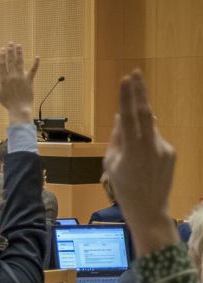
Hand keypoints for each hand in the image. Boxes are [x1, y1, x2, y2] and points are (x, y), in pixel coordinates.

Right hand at [0, 42, 37, 122]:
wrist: (19, 108)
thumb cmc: (7, 102)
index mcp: (3, 79)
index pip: (2, 64)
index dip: (2, 56)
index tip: (2, 49)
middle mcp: (12, 76)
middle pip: (11, 61)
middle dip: (10, 51)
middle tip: (10, 43)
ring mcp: (21, 77)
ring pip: (20, 62)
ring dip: (19, 53)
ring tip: (19, 45)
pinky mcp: (29, 80)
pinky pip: (33, 70)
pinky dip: (36, 64)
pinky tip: (37, 57)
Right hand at [103, 70, 177, 256]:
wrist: (149, 209)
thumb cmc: (123, 188)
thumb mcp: (111, 164)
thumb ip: (116, 139)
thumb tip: (120, 118)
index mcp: (132, 148)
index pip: (128, 116)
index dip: (127, 96)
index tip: (126, 79)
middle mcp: (151, 144)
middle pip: (145, 112)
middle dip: (140, 92)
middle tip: (136, 73)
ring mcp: (164, 148)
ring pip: (150, 130)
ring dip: (140, 132)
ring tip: (133, 155)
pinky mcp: (171, 153)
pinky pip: (156, 142)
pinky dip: (147, 145)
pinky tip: (143, 165)